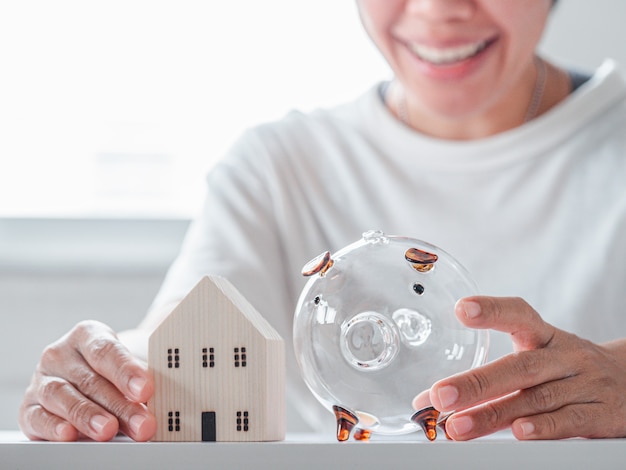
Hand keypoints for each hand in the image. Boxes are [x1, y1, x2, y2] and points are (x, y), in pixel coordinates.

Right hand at [19, 320, 155, 440]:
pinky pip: (39, 417)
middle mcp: (60, 354)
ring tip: (109, 430)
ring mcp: (42, 380)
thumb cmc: (111, 370)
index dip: (127, 371)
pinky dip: (54, 427)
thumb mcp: (126, 366)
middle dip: (120, 405)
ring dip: (89, 417)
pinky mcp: (29, 407)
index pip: (106, 351)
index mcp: (87, 335)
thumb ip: (138, 379)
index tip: (145, 388)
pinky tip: (70, 434)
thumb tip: (160, 399)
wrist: (87, 374)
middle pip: (91, 380)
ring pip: (63, 397)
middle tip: (142, 423)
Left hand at [426, 296, 625, 439]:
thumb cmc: (568, 371)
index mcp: (545, 337)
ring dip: (494, 415)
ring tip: (459, 426)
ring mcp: (585, 384)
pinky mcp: (602, 413)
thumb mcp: (540, 357)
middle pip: (519, 367)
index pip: (519, 315)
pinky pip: (570, 420)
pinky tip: (519, 433)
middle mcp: (564, 356)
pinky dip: (543, 427)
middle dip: (476, 383)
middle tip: (439, 395)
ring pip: (537, 399)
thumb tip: (433, 399)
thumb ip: (495, 376)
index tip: (462, 309)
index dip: (492, 310)